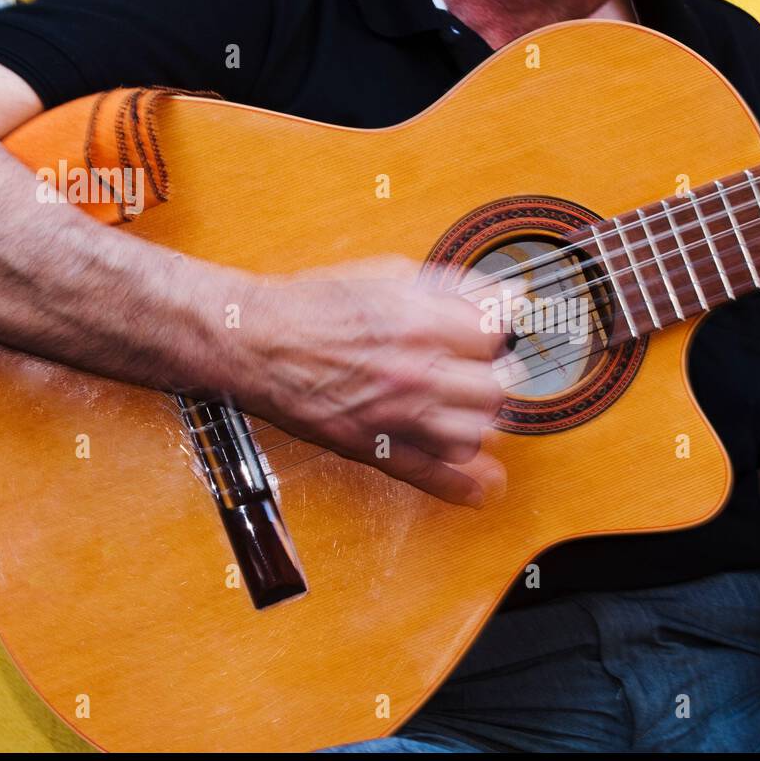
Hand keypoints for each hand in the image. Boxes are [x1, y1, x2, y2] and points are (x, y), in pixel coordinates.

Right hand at [230, 257, 507, 506]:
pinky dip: (460, 486)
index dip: (496, 333)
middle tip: (479, 371)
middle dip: (492, 377)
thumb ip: (452, 286)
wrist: (255, 340)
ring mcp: (395, 416)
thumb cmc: (315, 304)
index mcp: (419, 323)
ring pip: (472, 436)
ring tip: (467, 408)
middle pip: (492, 390)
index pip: (495, 337)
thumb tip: (505, 293)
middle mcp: (413, 373)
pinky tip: (480, 487)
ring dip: (478, 422)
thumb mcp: (389, 274)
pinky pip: (429, 475)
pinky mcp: (373, 447)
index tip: (489, 333)